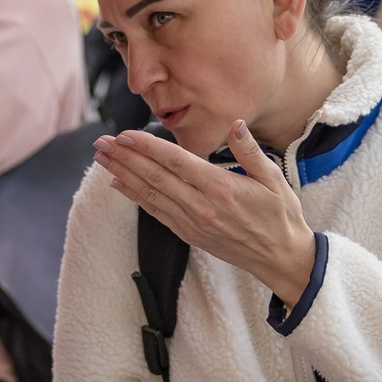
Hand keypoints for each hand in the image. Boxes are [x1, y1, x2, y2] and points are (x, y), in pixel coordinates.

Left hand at [92, 122, 315, 304]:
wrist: (280, 258)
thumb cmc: (280, 215)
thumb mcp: (274, 179)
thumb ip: (250, 151)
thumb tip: (235, 123)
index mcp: (220, 188)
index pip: (176, 162)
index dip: (147, 147)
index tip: (125, 135)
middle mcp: (200, 206)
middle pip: (154, 177)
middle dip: (125, 157)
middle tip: (100, 142)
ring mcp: (192, 222)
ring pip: (150, 194)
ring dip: (123, 174)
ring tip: (101, 158)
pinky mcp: (188, 234)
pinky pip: (155, 212)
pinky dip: (135, 197)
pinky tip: (118, 183)